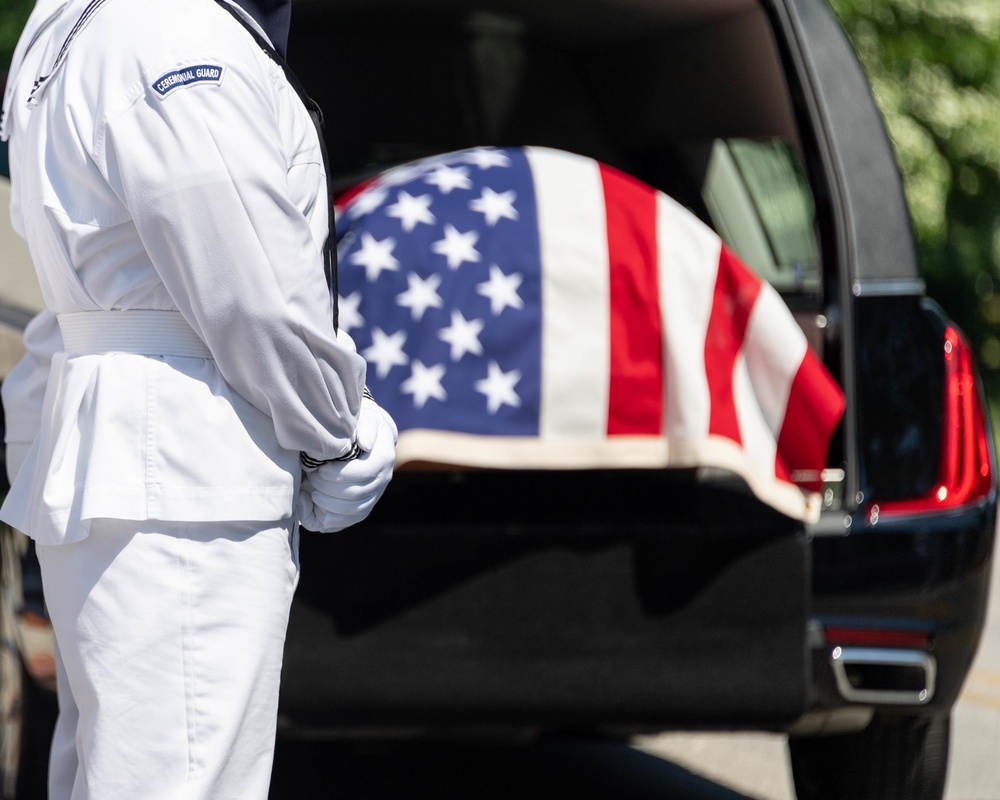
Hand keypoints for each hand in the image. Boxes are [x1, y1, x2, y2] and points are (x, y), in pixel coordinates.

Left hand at [297, 397, 397, 531]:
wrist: (366, 437)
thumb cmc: (360, 425)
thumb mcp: (365, 419)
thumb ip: (366, 428)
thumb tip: (365, 443)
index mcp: (383, 458)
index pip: (364, 474)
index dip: (339, 476)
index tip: (320, 470)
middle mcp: (383, 479)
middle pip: (356, 494)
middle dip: (329, 489)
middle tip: (312, 478)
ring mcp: (374, 495)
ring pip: (353, 510)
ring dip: (328, 504)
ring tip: (312, 491)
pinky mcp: (364, 505)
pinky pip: (350, 520)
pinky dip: (332, 519)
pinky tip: (316, 508)